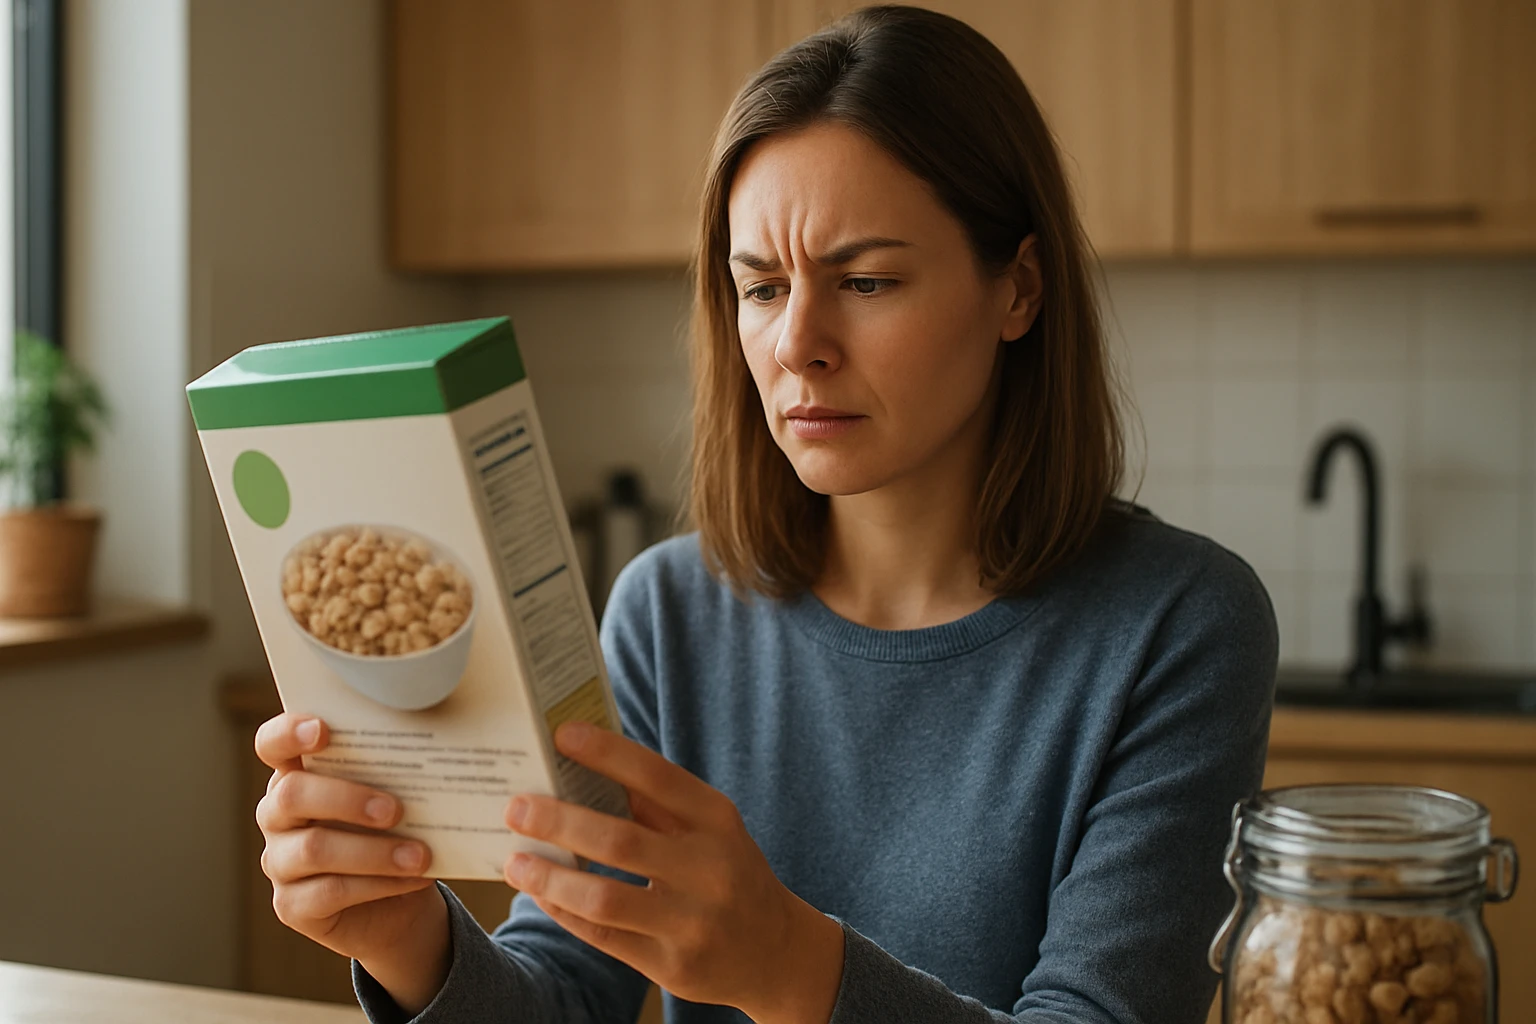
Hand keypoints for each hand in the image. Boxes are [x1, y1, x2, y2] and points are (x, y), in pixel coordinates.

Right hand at [253, 712, 449, 1008]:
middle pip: (292, 795)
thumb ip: (397, 770)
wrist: (400, 902)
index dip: (288, 733)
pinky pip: (331, 892)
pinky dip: (379, 884)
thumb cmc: (397, 831)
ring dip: (374, 851)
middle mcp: (279, 815)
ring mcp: (280, 861)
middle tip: (396, 810)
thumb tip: (440, 747)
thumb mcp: (398, 794)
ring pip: (314, 849)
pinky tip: (415, 878)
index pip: (272, 744)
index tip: (322, 730)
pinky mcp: (292, 905)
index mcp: (298, 773)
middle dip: (347, 798)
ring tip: (421, 855)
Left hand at [503, 722, 844, 1023]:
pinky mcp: (673, 966)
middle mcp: (710, 869)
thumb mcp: (711, 829)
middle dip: (558, 821)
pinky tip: (542, 894)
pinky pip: (604, 937)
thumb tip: (586, 765)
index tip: (563, 735)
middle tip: (516, 806)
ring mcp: (693, 922)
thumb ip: (657, 803)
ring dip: (550, 878)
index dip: (608, 754)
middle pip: (619, 839)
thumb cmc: (729, 873)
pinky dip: (565, 912)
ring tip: (516, 861)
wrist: (776, 951)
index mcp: (718, 821)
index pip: (657, 777)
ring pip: (604, 898)